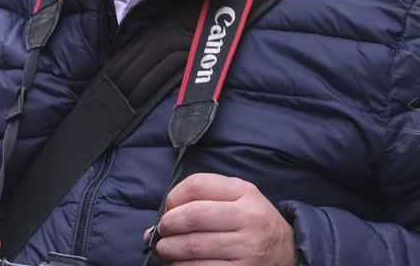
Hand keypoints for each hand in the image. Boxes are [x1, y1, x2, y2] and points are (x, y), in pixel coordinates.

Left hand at [146, 173, 295, 265]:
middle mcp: (249, 219)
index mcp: (245, 193)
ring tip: (166, 250)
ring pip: (193, 246)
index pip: (196, 185)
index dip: (172, 197)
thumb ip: (199, 200)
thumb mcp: (237, 198)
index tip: (167, 209)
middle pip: (193, 217)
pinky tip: (179, 265)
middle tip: (161, 233)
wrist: (289, 252)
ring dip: (169, 250)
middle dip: (167, 226)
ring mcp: (249, 249)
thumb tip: (155, 226)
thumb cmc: (252, 222)